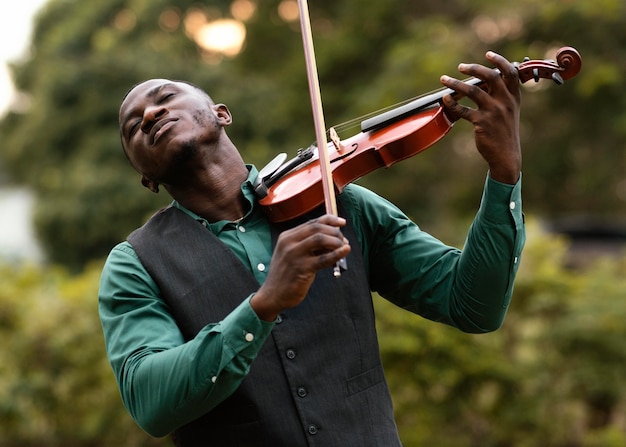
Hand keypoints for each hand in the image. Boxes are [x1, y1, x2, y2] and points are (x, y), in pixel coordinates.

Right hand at [251, 214, 350, 320]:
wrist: (273, 295)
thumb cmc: (286, 275)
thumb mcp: (293, 254)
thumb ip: (309, 245)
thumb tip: (334, 239)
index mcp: (287, 237)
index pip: (312, 222)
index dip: (330, 220)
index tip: (342, 222)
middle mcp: (289, 242)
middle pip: (317, 228)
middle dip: (335, 232)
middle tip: (343, 241)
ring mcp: (294, 255)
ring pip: (320, 239)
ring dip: (336, 242)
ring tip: (343, 248)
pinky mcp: (301, 268)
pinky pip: (323, 259)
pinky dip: (337, 254)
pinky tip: (345, 251)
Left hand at [440, 51, 521, 183]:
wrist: (506, 156)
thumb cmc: (505, 133)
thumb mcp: (510, 112)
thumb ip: (502, 96)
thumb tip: (484, 82)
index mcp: (514, 98)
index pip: (510, 73)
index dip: (499, 61)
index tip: (488, 54)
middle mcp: (505, 102)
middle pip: (490, 76)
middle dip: (474, 68)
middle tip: (460, 66)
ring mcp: (494, 112)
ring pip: (473, 91)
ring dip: (455, 83)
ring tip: (444, 80)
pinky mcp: (482, 123)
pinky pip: (463, 110)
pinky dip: (452, 103)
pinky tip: (445, 99)